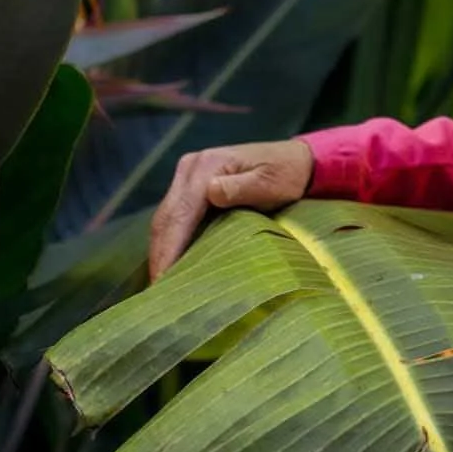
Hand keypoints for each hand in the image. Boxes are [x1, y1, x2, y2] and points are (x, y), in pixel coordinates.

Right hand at [147, 139, 314, 281]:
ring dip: (160, 250)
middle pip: (166, 217)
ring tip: (159, 285)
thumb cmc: (288, 174)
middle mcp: (191, 167)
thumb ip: (243, 187)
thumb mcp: (272, 182)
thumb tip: (212, 191)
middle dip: (159, 255)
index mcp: (208, 166)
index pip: (180, 212)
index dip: (170, 249)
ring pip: (165, 218)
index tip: (163, 280)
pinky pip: (174, 217)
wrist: (296, 160)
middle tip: (156, 291)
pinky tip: (169, 264)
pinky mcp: (191, 186)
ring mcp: (188, 176)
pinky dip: (169, 241)